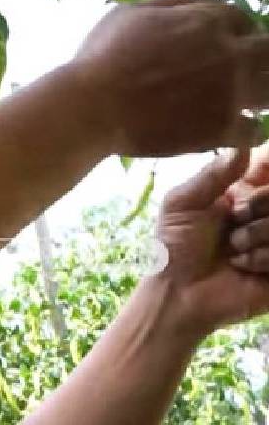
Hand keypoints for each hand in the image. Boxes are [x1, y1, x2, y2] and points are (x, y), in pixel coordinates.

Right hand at [69, 0, 268, 157]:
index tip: (227, 42)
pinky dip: (247, 129)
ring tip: (243, 99)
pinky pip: (257, 130)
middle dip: (260, 58)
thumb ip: (174, 4)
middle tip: (239, 71)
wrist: (93, 106)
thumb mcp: (129, 12)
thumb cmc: (102, 56)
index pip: (244, 19)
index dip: (238, 30)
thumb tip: (207, 4)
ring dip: (261, 93)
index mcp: (207, 22)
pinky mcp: (224, 128)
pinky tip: (232, 129)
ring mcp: (232, 93)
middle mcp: (230, 54)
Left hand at [151, 144, 268, 336]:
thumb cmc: (175, 244)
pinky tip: (243, 267)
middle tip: (234, 221)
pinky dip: (261, 259)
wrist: (180, 292)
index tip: (254, 180)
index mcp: (242, 190)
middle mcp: (266, 211)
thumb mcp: (183, 202)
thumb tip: (243, 142)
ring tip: (232, 250)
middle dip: (257, 205)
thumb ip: (214, 173)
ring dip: (254, 236)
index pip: (268, 163)